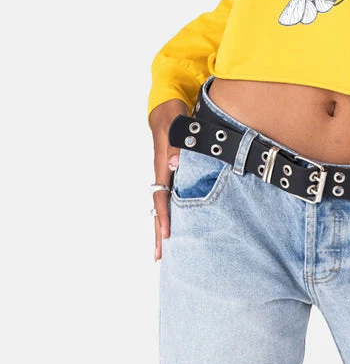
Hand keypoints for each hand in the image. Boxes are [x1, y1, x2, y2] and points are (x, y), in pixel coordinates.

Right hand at [149, 99, 188, 261]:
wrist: (168, 106)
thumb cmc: (173, 115)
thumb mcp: (176, 124)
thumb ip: (177, 143)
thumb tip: (175, 164)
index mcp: (163, 164)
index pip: (161, 196)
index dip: (164, 216)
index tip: (166, 235)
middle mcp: (163, 172)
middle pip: (159, 207)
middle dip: (159, 232)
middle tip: (160, 257)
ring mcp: (167, 173)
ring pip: (164, 204)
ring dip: (164, 225)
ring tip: (165, 249)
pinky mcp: (173, 171)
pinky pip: (171, 195)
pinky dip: (171, 211)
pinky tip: (177, 223)